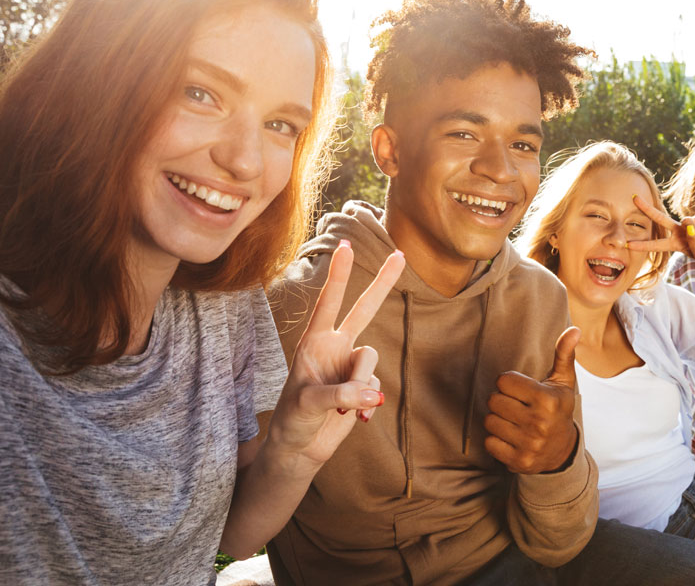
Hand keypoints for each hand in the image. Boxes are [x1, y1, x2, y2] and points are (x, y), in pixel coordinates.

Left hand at [266, 241, 404, 468]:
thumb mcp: (308, 404)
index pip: (329, 303)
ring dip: (363, 386)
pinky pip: (377, 387)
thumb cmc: (293, 420)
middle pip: (364, 309)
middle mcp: (335, 348)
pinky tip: (358, 419)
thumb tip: (372, 394)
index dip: (340, 275)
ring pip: (372, 360)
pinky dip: (369, 405)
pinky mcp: (364, 387)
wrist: (300, 448)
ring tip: (345, 409)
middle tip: (400, 254)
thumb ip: (340, 394)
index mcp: (314, 342)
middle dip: (383, 283)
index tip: (347, 246)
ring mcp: (351, 367)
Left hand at [484, 327, 580, 473]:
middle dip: (501, 401)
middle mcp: (538, 422)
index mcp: (547, 399)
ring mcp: (528, 444)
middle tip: (516, 406)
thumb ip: (564, 354)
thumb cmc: (558, 409)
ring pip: (489, 421)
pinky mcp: (518, 461)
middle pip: (493, 400)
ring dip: (497, 420)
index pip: (503, 381)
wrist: (562, 452)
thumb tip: (574, 330)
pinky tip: (511, 437)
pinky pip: (489, 442)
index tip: (521, 390)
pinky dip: (496, 440)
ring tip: (513, 421)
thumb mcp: (563, 382)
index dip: (509, 383)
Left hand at [626, 196, 694, 273]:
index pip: (656, 244)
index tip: (627, 244)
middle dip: (647, 209)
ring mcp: (690, 223)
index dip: (642, 245)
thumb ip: (693, 242)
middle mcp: (679, 231)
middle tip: (634, 199)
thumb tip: (688, 223)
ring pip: (687, 224)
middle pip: (660, 218)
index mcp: (675, 244)